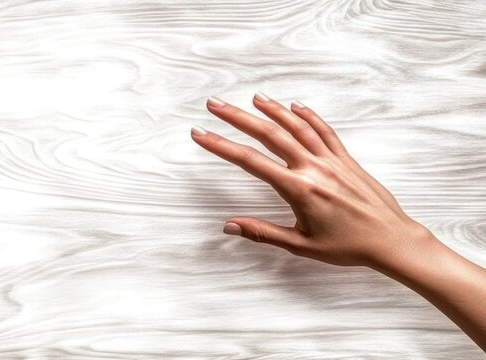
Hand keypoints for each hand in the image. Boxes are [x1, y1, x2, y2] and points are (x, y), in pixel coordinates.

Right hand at [190, 92, 433, 267]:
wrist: (391, 240)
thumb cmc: (349, 246)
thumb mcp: (300, 244)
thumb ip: (262, 232)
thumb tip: (229, 226)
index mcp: (299, 190)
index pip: (250, 162)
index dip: (221, 146)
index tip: (201, 134)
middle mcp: (314, 169)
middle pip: (269, 134)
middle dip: (237, 117)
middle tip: (215, 105)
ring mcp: (331, 161)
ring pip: (297, 126)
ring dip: (272, 110)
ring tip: (252, 99)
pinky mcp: (346, 160)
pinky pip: (325, 131)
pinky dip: (308, 116)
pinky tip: (294, 106)